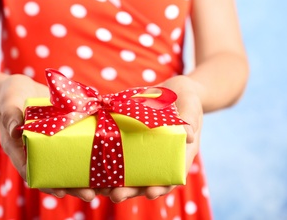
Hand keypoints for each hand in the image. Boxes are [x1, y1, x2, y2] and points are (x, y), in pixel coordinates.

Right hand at [0, 75, 98, 200]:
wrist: (23, 88)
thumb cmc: (10, 95)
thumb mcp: (8, 102)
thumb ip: (11, 115)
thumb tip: (16, 129)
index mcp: (19, 149)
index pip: (32, 172)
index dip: (47, 183)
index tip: (61, 191)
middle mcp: (37, 151)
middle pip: (55, 174)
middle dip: (72, 186)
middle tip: (90, 195)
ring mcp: (52, 145)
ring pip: (69, 165)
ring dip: (85, 177)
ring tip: (104, 186)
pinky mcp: (64, 135)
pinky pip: (77, 147)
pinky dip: (90, 156)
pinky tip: (107, 162)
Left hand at [96, 75, 203, 202]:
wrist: (173, 91)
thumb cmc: (187, 100)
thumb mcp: (191, 107)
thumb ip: (191, 119)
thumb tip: (189, 135)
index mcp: (179, 154)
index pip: (171, 177)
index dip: (160, 187)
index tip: (150, 194)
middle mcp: (161, 156)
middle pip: (146, 180)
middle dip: (131, 190)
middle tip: (116, 196)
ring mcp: (145, 150)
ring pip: (131, 173)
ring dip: (116, 183)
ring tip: (102, 190)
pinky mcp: (132, 140)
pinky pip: (120, 155)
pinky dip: (108, 164)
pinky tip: (94, 171)